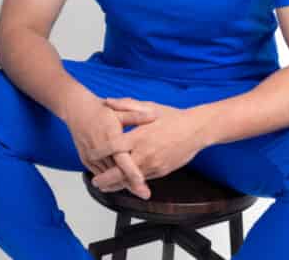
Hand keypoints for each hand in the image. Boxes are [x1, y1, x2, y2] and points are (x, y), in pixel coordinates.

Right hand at [62, 93, 157, 198]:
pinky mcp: (87, 160)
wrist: (78, 111)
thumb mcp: (119, 111)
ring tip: (139, 192)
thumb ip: (136, 116)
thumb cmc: (100, 111)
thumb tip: (154, 115)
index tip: (142, 181)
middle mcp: (99, 150)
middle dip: (131, 184)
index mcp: (109, 137)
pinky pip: (100, 174)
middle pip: (116, 172)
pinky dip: (111, 181)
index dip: (132, 171)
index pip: (122, 159)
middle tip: (145, 194)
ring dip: (123, 185)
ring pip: (109, 176)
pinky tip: (123, 186)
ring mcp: (92, 157)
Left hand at [89, 97, 210, 194]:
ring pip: (130, 180)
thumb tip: (108, 101)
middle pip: (119, 171)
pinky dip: (132, 183)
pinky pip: (143, 180)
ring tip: (105, 187)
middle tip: (95, 181)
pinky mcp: (161, 171)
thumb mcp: (149, 107)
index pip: (113, 147)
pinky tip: (124, 184)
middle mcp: (145, 153)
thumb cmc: (173, 117)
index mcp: (139, 136)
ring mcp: (153, 164)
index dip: (99, 153)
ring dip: (116, 185)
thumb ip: (126, 105)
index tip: (91, 154)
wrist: (197, 130)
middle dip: (105, 179)